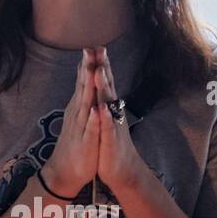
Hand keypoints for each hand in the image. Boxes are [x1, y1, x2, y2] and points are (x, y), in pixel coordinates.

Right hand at [40, 49, 100, 196]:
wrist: (64, 171)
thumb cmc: (75, 144)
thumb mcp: (79, 117)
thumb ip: (81, 98)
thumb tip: (83, 79)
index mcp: (79, 107)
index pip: (84, 82)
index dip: (88, 65)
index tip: (93, 46)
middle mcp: (78, 114)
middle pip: (83, 88)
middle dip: (87, 69)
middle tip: (89, 49)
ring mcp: (81, 127)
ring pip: (85, 105)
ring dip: (88, 88)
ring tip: (91, 71)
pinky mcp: (86, 143)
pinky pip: (90, 130)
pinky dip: (93, 120)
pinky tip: (96, 110)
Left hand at [94, 47, 147, 194]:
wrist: (122, 170)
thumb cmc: (111, 144)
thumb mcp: (105, 120)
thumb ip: (105, 102)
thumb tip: (103, 86)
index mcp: (108, 108)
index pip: (103, 83)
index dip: (99, 65)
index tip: (94, 47)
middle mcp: (112, 114)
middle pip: (108, 87)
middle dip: (103, 68)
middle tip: (99, 49)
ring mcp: (112, 126)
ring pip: (108, 104)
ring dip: (104, 88)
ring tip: (99, 71)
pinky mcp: (110, 142)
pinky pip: (107, 128)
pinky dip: (104, 118)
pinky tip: (100, 109)